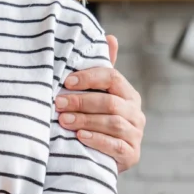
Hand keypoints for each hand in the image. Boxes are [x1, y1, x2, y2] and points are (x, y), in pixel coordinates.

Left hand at [56, 35, 145, 172]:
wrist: (100, 157)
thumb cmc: (96, 119)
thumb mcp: (98, 94)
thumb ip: (102, 70)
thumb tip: (110, 36)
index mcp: (128, 94)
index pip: (112, 77)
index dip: (90, 77)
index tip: (66, 81)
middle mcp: (136, 113)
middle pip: (110, 102)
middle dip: (81, 101)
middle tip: (58, 103)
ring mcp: (135, 135)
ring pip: (112, 123)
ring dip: (85, 120)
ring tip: (63, 120)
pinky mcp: (131, 155)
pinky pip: (115, 146)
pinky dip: (97, 140)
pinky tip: (80, 137)